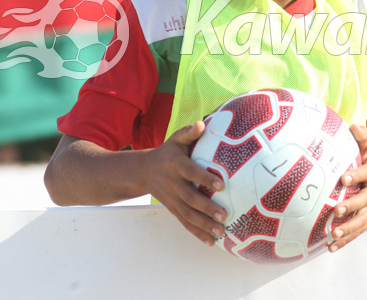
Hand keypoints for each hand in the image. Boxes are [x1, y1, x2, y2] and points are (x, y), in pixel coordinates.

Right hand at [145, 121, 227, 246]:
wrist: (142, 171)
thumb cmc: (167, 153)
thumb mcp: (175, 139)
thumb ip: (189, 132)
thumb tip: (203, 124)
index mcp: (175, 165)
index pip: (191, 172)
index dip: (204, 178)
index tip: (221, 185)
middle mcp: (172, 184)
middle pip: (190, 198)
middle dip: (206, 208)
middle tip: (224, 215)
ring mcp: (171, 199)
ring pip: (187, 214)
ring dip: (204, 225)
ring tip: (220, 232)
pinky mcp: (172, 209)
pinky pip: (184, 223)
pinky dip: (197, 233)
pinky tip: (211, 242)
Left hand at [328, 125, 366, 251]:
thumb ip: (363, 139)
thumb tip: (353, 126)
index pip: (365, 174)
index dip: (356, 176)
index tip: (343, 178)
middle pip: (365, 201)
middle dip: (351, 206)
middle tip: (337, 210)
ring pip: (362, 221)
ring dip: (348, 229)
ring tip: (334, 234)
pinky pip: (357, 232)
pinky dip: (345, 240)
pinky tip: (331, 246)